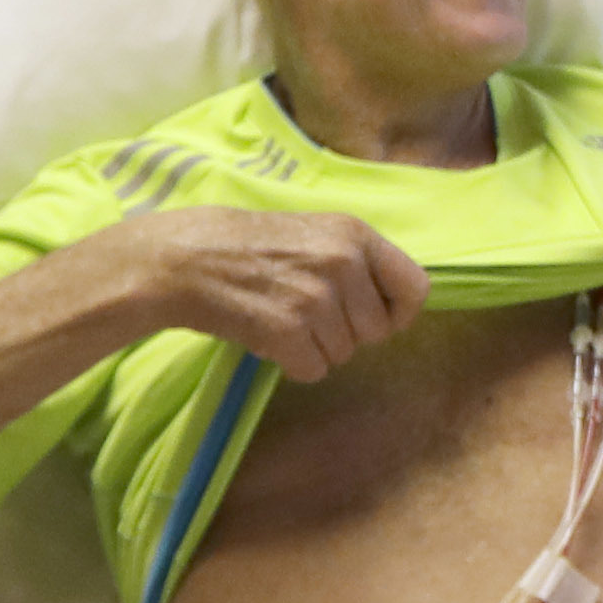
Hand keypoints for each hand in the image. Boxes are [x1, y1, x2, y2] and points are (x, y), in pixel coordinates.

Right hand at [110, 205, 424, 381]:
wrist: (186, 258)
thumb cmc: (252, 247)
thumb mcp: (316, 232)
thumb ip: (358, 261)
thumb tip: (398, 305)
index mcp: (356, 235)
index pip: (416, 288)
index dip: (399, 313)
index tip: (377, 320)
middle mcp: (343, 263)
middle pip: (377, 332)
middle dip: (346, 333)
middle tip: (307, 314)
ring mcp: (316, 297)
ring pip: (344, 354)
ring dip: (315, 347)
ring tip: (281, 316)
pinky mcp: (288, 330)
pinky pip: (313, 370)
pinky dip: (292, 363)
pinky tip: (268, 335)